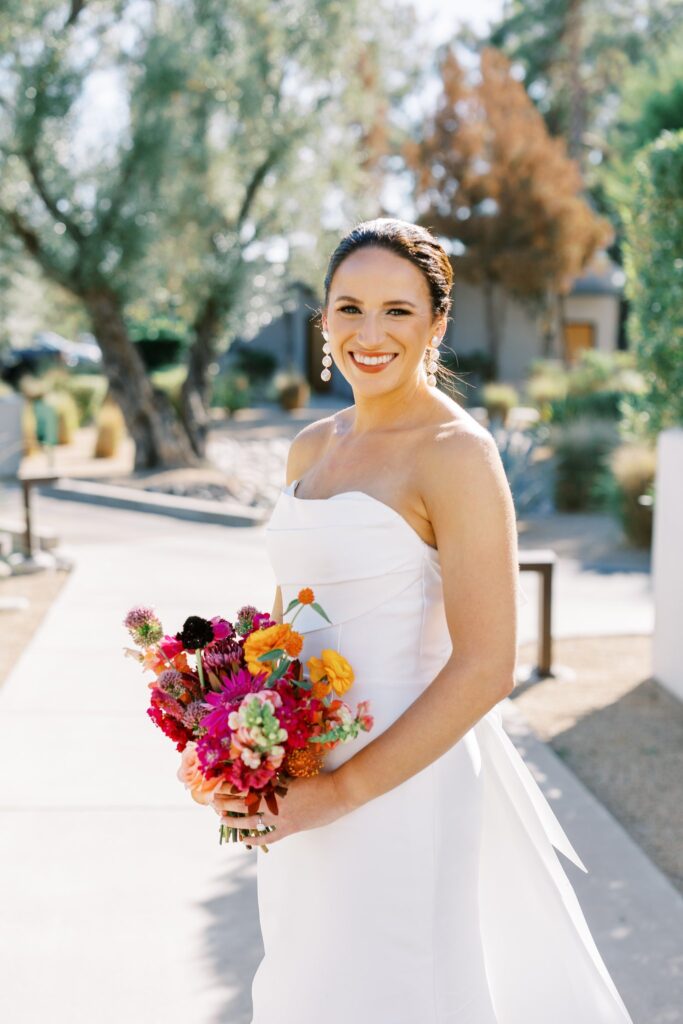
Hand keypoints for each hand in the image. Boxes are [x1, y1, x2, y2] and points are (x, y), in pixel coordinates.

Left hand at [210, 771, 350, 847]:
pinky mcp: (290, 828)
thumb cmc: (320, 779)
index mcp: (275, 785)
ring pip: (251, 820)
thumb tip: (262, 775)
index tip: (218, 785)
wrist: (338, 792)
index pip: (247, 786)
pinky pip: (268, 836)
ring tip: (221, 818)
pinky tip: (244, 840)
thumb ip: (278, 777)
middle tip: (212, 802)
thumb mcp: (296, 774)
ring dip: (234, 819)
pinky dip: (255, 839)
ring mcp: (281, 816)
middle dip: (226, 802)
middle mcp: (275, 801)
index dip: (231, 786)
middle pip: (244, 802)